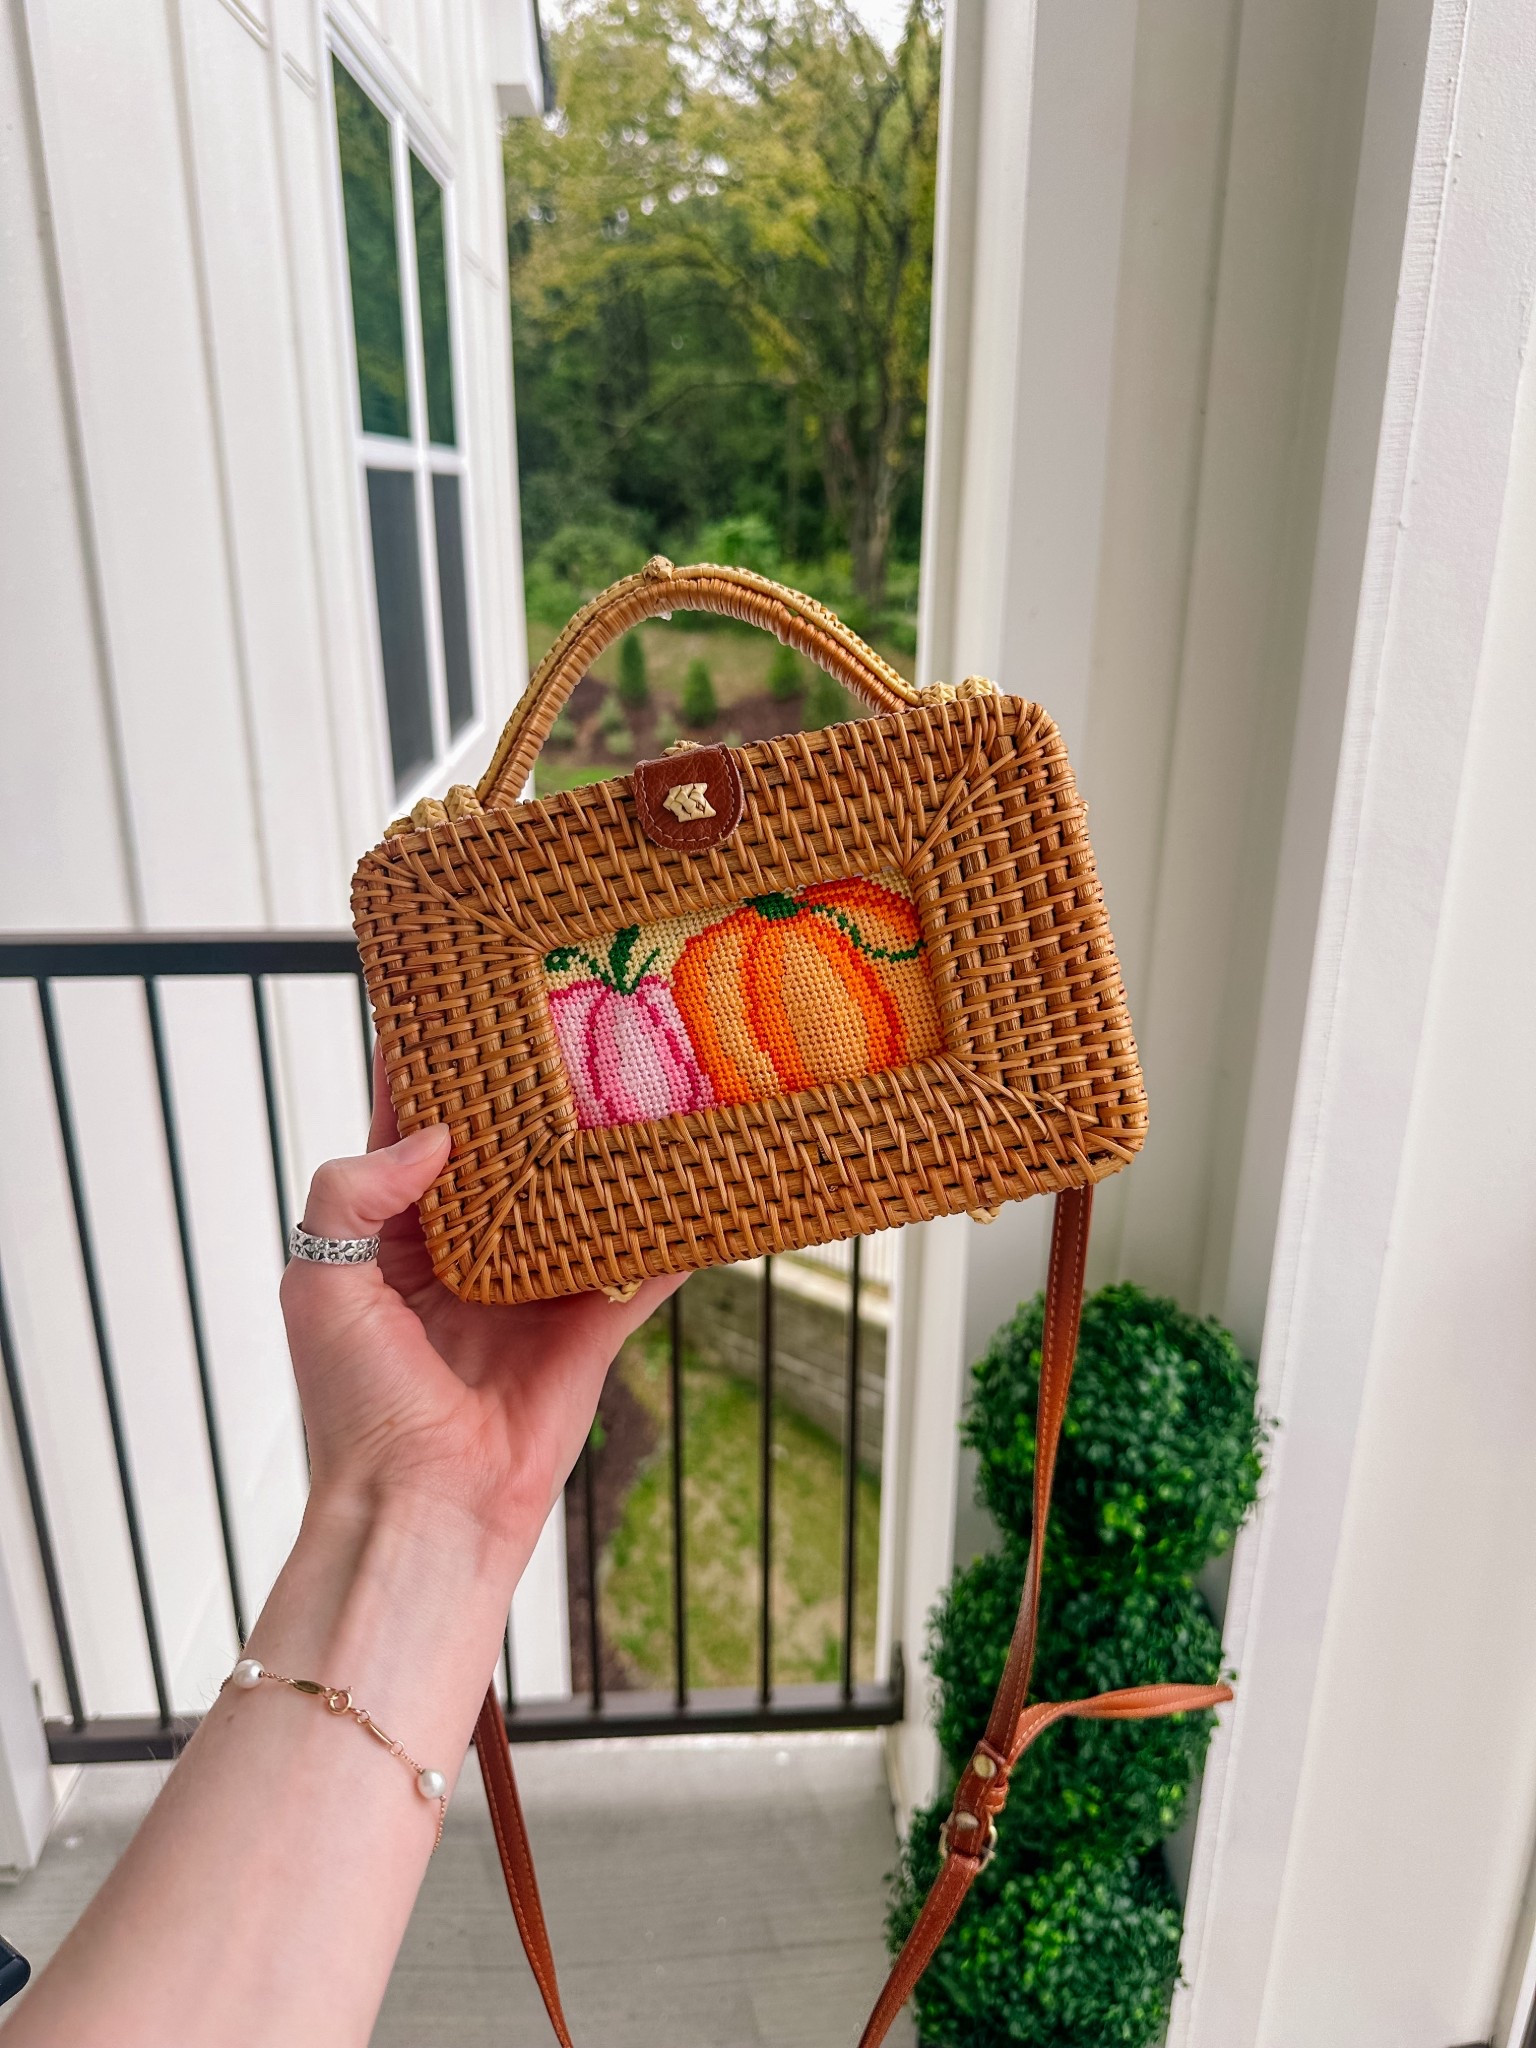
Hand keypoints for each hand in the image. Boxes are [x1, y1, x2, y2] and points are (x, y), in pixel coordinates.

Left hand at [279, 1050, 680, 1573]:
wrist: (422, 1510)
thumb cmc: (355, 1406)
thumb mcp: (319, 1278)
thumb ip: (354, 1188)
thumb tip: (439, 1133)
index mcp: (393, 1230)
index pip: (413, 1126)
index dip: (432, 1065)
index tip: (460, 993)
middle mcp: (471, 1247)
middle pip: (513, 1149)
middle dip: (539, 1092)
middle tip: (577, 1017)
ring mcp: (536, 1284)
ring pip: (584, 1196)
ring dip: (614, 1148)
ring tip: (650, 1074)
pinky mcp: (592, 1325)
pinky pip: (644, 1266)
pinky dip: (680, 1228)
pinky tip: (712, 1176)